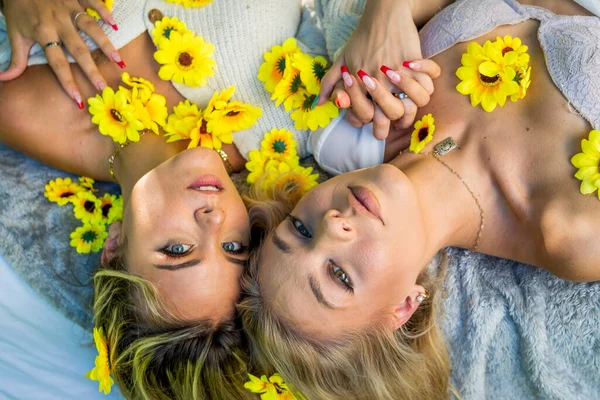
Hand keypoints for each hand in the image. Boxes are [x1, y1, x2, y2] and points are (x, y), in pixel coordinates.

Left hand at [0, 0, 123, 107]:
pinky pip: (92, 3)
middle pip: (78, 50)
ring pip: (90, 28)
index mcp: (43, 33)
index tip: (79, 100)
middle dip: (92, 70)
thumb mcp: (15, 33)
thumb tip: (4, 78)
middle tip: (104, 88)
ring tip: (118, 61)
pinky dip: (104, 12)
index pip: (57, 63)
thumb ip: (16, 58)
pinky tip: (114, 25)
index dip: (68, 82)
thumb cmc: (18, 9)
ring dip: (105, 45)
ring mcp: (69, 8)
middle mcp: (59, 23)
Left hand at [318, 0, 434, 137]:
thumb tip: (320, 103)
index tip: (376, 122)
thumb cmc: (361, 39)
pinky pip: (428, 82)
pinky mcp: (413, 62)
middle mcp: (377, 82)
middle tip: (396, 124)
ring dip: (411, 104)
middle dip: (392, 124)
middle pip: (388, 115)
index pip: (364, 116)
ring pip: (413, 103)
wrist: (382, 14)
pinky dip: (427, 79)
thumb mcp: (341, 60)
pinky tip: (419, 76)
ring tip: (408, 102)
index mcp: (358, 84)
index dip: (370, 123)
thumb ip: (330, 83)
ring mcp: (396, 73)